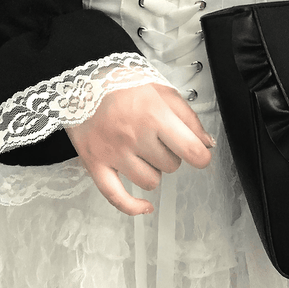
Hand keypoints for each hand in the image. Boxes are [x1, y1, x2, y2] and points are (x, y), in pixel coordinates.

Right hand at [65, 83, 214, 215]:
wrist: (82, 81)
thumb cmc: (122, 83)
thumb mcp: (161, 90)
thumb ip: (187, 116)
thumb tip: (206, 143)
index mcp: (153, 114)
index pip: (191, 150)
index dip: (201, 155)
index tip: (199, 153)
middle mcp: (134, 136)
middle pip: (171, 166)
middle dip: (171, 154)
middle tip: (159, 137)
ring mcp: (114, 153)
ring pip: (150, 181)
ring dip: (153, 170)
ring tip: (143, 151)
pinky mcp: (95, 164)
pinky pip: (116, 197)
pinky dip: (133, 207)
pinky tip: (145, 206)